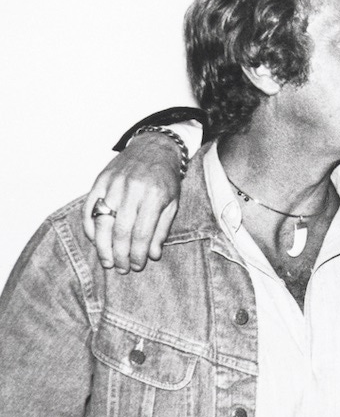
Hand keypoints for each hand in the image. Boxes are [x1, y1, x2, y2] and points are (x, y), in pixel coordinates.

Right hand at [83, 133, 181, 272]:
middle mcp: (132, 190)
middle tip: (120, 269)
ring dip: (102, 246)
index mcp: (154, 196)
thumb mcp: (173, 202)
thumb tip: (153, 255)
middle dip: (120, 254)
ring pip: (102, 221)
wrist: (153, 147)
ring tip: (107, 261)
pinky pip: (89, 207)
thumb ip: (162, 229)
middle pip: (121, 230)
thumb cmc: (165, 178)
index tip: (136, 266)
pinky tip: (94, 240)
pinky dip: (89, 226)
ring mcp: (113, 184)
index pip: (142, 233)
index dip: (137, 253)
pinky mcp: (99, 181)